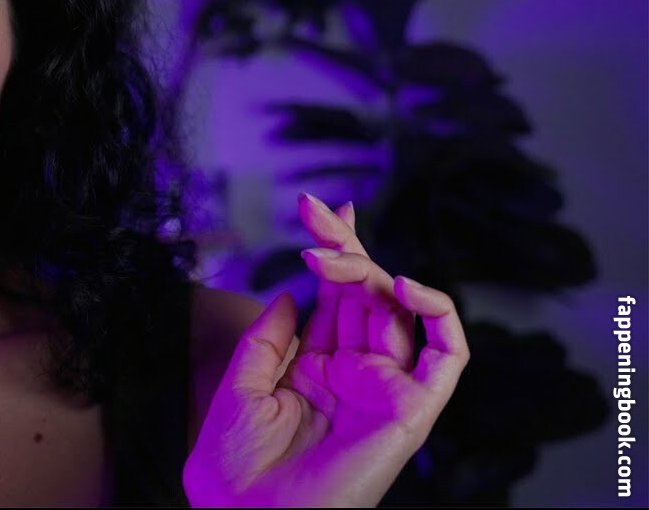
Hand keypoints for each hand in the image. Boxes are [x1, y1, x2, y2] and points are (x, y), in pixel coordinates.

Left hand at [183, 193, 469, 507]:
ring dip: (367, 270)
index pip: (336, 298)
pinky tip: (401, 285)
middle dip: (344, 245)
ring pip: (398, 311)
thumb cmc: (232, 469)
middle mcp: (355, 374)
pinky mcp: (411, 411)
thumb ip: (270, 338)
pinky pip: (446, 357)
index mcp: (316, 369)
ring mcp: (384, 390)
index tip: (319, 210)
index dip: (335, 252)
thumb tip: (295, 291)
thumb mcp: (240, 387)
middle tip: (314, 210)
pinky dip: (438, 315)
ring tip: (326, 252)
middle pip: (365, 294)